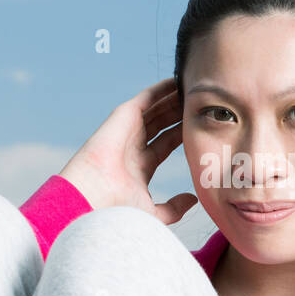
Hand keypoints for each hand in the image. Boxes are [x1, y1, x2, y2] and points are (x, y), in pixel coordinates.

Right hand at [58, 76, 197, 224]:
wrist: (93, 199)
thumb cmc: (117, 212)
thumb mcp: (153, 214)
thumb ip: (174, 208)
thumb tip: (193, 199)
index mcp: (139, 168)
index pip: (165, 145)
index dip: (182, 134)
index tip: (202, 127)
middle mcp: (132, 147)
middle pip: (161, 125)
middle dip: (179, 114)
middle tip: (201, 104)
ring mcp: (126, 131)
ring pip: (154, 110)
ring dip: (172, 100)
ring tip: (192, 89)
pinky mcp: (121, 118)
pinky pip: (145, 99)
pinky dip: (160, 90)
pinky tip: (176, 82)